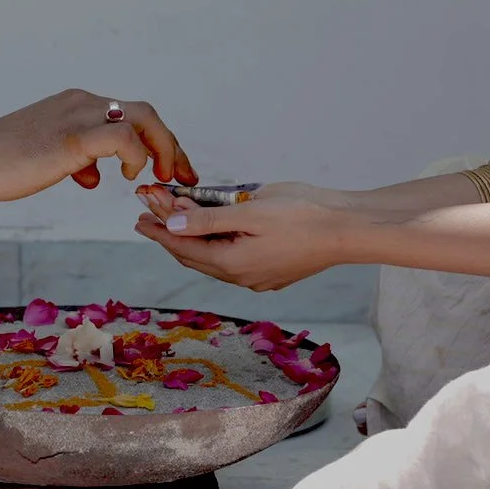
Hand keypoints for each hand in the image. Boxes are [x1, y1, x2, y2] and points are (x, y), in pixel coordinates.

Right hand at [0, 89, 198, 201]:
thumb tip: (92, 176)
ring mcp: (79, 117)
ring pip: (144, 119)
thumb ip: (75, 161)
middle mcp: (84, 103)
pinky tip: (125, 176)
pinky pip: (124, 138)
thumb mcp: (47, 159)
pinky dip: (136, 157)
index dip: (160, 143)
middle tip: (182, 177)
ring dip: (163, 151)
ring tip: (159, 178)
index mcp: (78, 106)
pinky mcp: (73, 138)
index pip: (132, 116)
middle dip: (173, 147)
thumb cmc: (0, 161)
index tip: (171, 171)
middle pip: (148, 114)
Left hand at [133, 184, 349, 290]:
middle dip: (170, 235)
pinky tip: (212, 233)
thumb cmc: (305, 215)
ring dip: (192, 240)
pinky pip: (231, 260)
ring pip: (212, 260)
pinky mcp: (272, 272)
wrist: (350, 231)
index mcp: (232, 263)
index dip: (158, 230)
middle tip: (148, 217)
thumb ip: (209, 219)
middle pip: (194, 256)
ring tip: (175, 222)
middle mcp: (242, 277)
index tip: (139, 217)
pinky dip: (215, 244)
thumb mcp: (250, 210)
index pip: (183, 247)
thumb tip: (172, 224)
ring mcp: (258, 278)